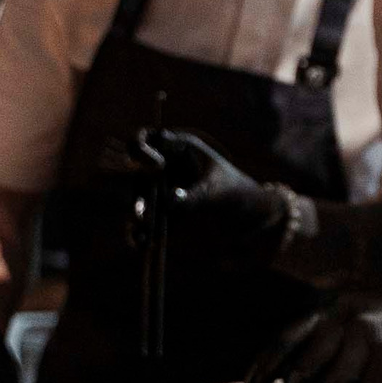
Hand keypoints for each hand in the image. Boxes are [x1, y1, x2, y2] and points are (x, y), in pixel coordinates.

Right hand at [142, 129, 292, 264]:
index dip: (142, 150)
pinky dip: (139, 233)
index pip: (146, 139)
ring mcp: (158, 192)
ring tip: (146, 228)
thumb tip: (170, 200)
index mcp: (177, 148)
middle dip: (138, 188)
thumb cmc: (235, 192)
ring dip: (138, 213)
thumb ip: (195, 194)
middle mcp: (162, 168)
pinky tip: (144, 243)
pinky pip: (142, 223)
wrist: (246, 218)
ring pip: (137, 199)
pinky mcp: (160, 215)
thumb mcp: (218, 191)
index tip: (157, 166)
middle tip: (146, 204)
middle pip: (136, 172)